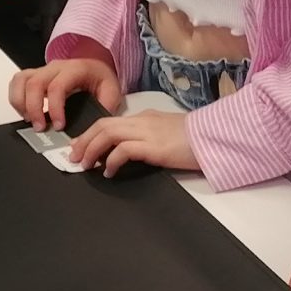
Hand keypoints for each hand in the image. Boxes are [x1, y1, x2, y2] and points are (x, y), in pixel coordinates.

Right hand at [8, 53, 121, 129]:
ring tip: (30, 121)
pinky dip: (16, 98)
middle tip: (40, 128)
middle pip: (34, 83)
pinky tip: (25, 112)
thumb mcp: (111, 92)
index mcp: (75, 69)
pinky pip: (17, 82)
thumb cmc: (101, 79)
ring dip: (21, 103)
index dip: (55, 108)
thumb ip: (103, 109)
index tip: (58, 126)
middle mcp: (55, 67)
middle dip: (33, 109)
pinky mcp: (34, 75)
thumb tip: (91, 130)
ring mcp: (43, 69)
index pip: (57, 86)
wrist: (96, 66)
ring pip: (21, 80)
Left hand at [68, 108, 194, 176]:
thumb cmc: (197, 139)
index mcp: (145, 118)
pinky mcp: (153, 147)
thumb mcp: (168, 134)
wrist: (217, 136)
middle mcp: (142, 121)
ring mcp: (147, 133)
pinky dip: (110, 161)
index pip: (110, 121)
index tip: (80, 146)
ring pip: (107, 134)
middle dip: (84, 141)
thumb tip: (130, 152)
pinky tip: (108, 172)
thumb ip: (149, 138)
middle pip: (102, 125)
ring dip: (91, 150)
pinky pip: (122, 151)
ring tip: (85, 165)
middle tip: (73, 157)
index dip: (90, 134)